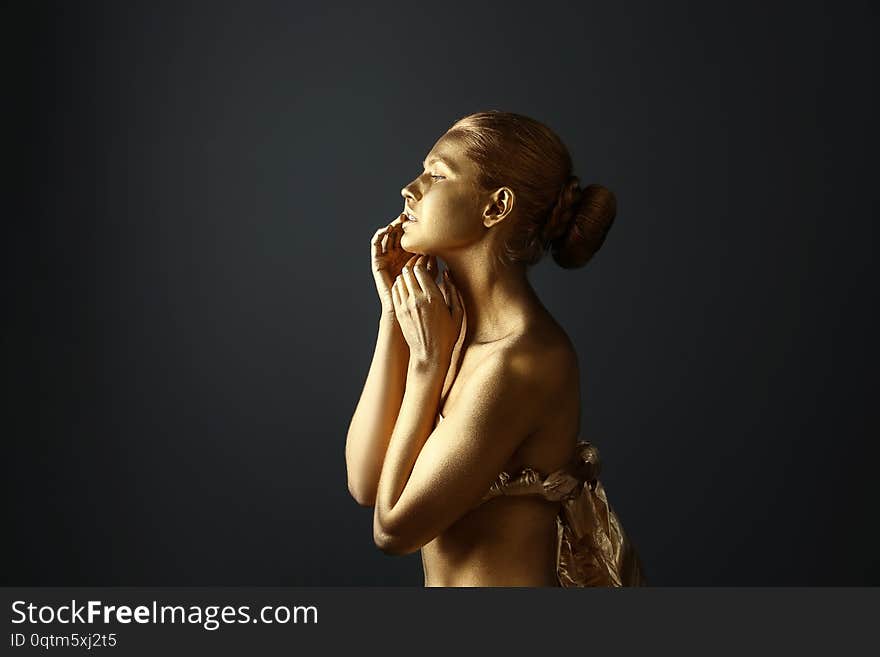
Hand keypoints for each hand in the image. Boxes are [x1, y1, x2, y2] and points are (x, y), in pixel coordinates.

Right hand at [371, 214, 434, 316]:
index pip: (410, 238)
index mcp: (408, 258)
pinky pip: (375, 245)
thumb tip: (437, 249)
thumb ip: (432, 264)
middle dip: (403, 224)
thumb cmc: (419, 298)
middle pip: (398, 234)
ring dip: (392, 226)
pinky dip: (380, 234)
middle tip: (411, 214)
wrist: (404, 312)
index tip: (423, 217)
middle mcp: (396, 256)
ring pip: (388, 236)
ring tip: (399, 219)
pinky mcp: (377, 262)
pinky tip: (388, 228)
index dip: (414, 227)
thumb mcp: (428, 276)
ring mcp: (386, 259)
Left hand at [391, 255, 462, 370]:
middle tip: (420, 261)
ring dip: (406, 273)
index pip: (421, 269)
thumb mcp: (457, 313)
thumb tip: (447, 273)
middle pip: (408, 271)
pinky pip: (395, 290)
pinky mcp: (399, 312)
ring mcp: (405, 306)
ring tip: (414, 272)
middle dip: (413, 263)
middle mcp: (416, 300)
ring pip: (400, 280)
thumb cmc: (447, 335)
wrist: (429, 355)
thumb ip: (453, 291)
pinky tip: (407, 284)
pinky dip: (400, 283)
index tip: (428, 258)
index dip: (424, 260)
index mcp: (433, 298)